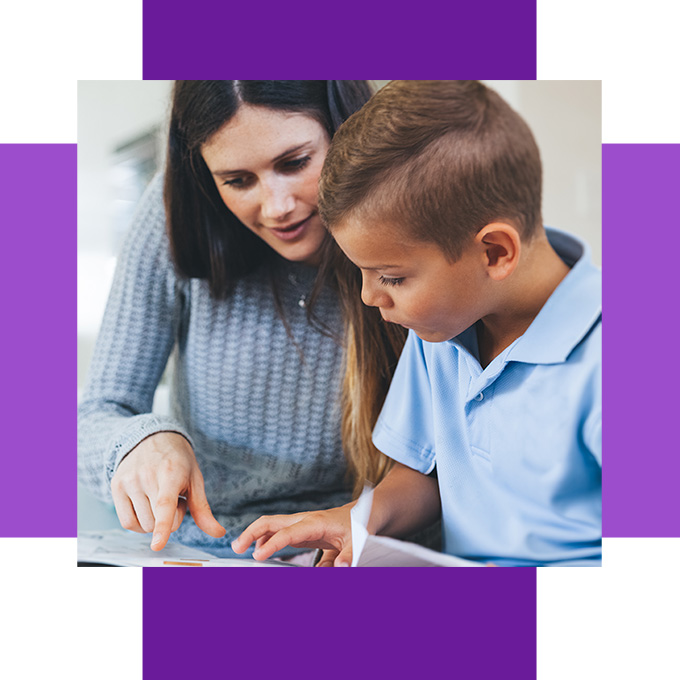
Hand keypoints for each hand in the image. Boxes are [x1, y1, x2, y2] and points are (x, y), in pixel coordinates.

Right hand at [110, 432, 225, 550]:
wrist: (153, 437)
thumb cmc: (178, 461)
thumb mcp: (195, 479)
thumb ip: (203, 509)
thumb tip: (219, 533)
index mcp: (170, 472)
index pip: (165, 505)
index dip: (162, 526)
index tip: (158, 545)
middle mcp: (146, 476)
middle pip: (157, 522)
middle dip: (170, 519)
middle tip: (173, 498)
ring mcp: (128, 481)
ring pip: (143, 525)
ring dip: (155, 522)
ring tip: (160, 498)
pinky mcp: (116, 486)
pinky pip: (127, 522)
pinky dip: (139, 524)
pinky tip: (147, 508)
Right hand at [232, 505, 353, 565]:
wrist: (361, 513)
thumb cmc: (358, 525)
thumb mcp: (358, 541)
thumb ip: (349, 555)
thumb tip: (341, 569)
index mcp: (314, 522)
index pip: (287, 533)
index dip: (271, 544)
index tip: (256, 557)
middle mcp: (303, 520)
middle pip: (270, 522)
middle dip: (251, 532)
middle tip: (236, 548)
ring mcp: (299, 523)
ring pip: (270, 525)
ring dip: (254, 535)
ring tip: (240, 550)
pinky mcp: (299, 529)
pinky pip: (277, 532)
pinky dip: (264, 539)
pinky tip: (259, 551)